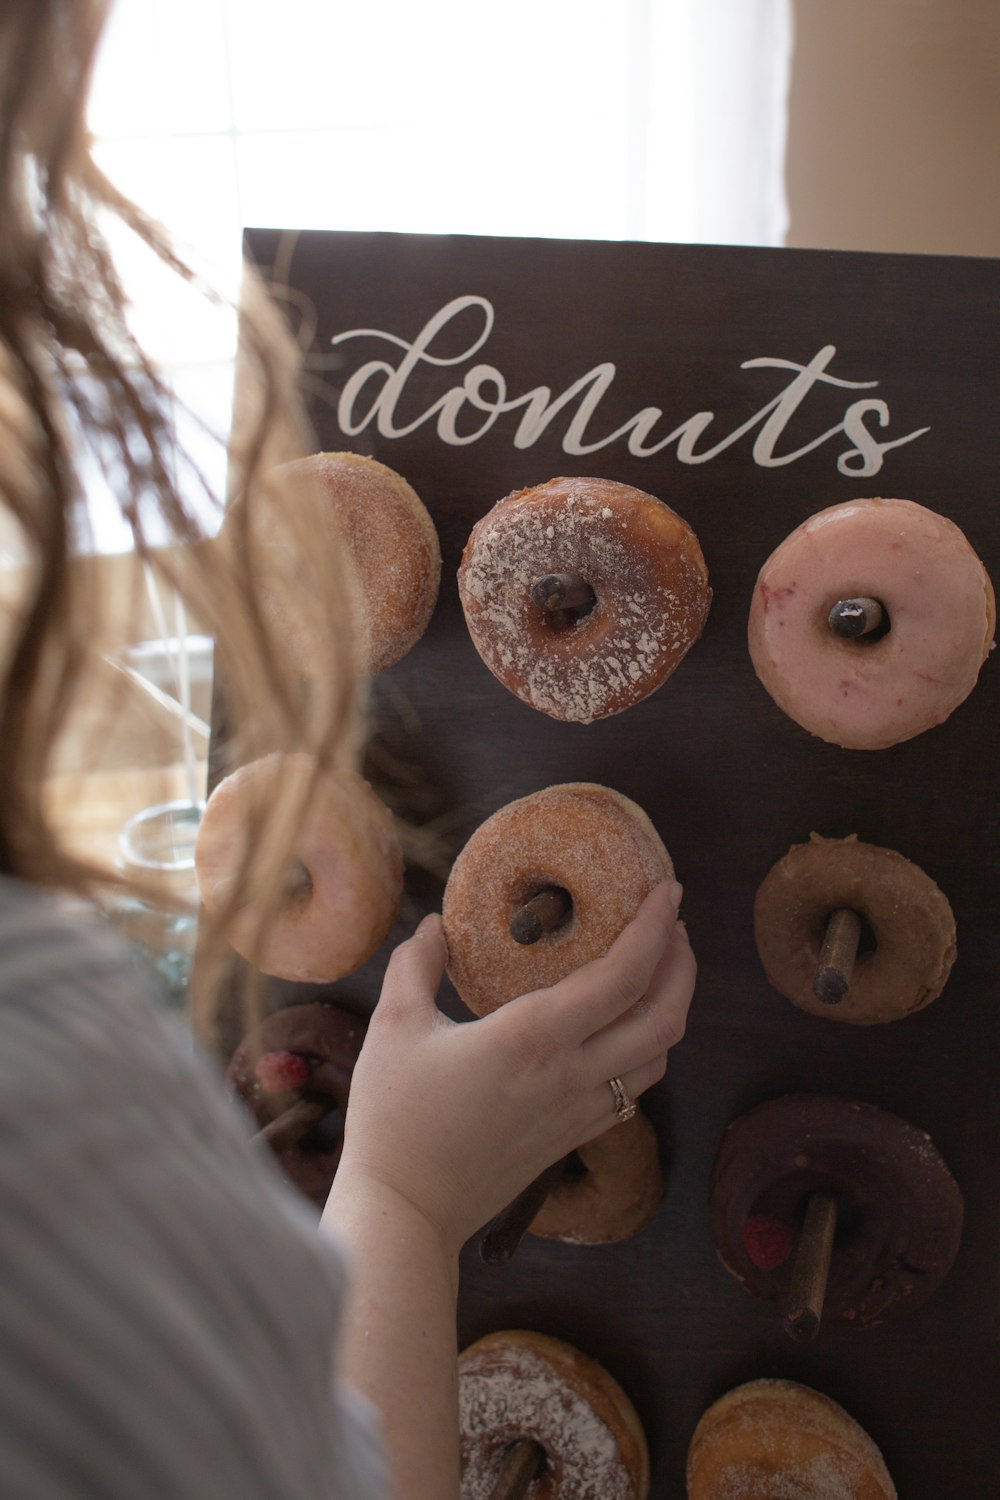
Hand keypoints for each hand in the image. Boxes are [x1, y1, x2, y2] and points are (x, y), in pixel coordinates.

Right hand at [333, 880, 695, 1254]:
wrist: (406, 1212)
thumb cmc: (393, 1118)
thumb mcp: (393, 1026)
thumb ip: (416, 964)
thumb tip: (436, 924)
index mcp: (534, 1037)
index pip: (623, 975)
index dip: (655, 927)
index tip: (667, 890)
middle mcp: (571, 1074)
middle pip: (664, 1016)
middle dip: (681, 963)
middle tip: (671, 924)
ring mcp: (578, 1111)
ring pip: (658, 1056)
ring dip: (671, 1007)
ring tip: (657, 970)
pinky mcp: (573, 1137)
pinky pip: (634, 1089)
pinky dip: (648, 1049)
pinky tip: (627, 1030)